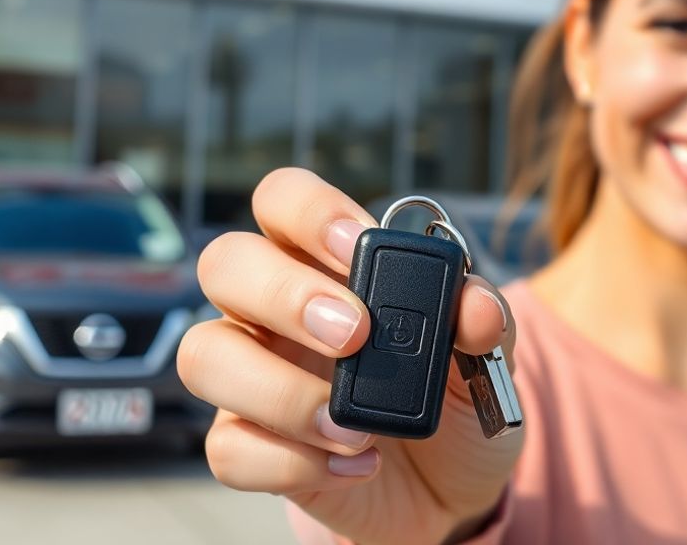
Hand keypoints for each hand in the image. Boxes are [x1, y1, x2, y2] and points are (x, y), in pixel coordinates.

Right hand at [178, 168, 522, 544]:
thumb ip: (481, 322)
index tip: (357, 245)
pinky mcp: (247, 445)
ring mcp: (249, 376)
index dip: (309, 210)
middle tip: (353, 334)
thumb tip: (475, 304)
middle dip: (284, 294)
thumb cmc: (449, 398)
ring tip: (353, 426)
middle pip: (224, 263)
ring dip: (279, 391)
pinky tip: (355, 464)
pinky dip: (291, 462)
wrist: (449, 488)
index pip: (282, 199)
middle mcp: (271, 309)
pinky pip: (227, 448)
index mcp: (322, 262)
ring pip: (203, 355)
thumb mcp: (483, 356)